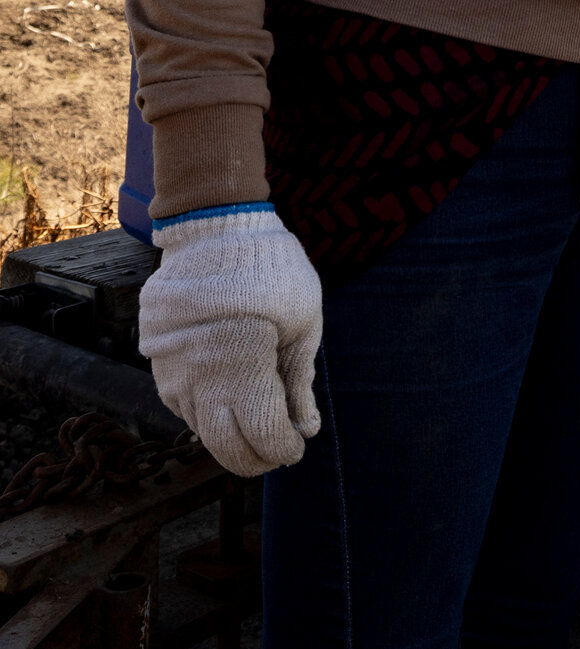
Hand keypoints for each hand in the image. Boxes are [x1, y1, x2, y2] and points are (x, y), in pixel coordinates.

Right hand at [138, 207, 322, 477]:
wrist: (214, 232)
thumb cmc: (271, 271)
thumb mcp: (303, 321)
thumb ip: (299, 380)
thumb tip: (307, 430)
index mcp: (243, 365)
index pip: (262, 434)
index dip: (283, 449)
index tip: (298, 446)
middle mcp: (201, 379)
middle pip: (225, 447)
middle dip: (255, 458)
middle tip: (279, 451)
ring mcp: (175, 376)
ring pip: (203, 432)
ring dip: (231, 439)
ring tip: (260, 425)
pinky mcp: (162, 370)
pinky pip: (186, 410)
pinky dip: (211, 417)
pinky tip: (232, 404)